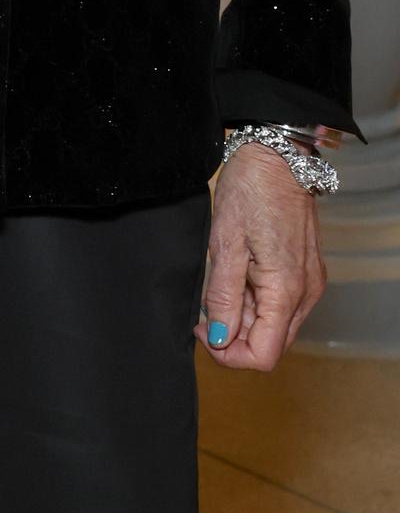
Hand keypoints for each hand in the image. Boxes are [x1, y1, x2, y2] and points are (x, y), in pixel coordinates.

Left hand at [196, 143, 326, 370]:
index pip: (263, 356)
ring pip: (275, 326)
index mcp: (286, 291)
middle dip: (235, 336)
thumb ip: (223, 296)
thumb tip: (219, 338)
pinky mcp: (305, 271)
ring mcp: (309, 283)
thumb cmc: (251, 191)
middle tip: (207, 307)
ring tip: (222, 282)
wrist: (277, 155)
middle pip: (271, 345)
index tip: (204, 328)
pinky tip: (239, 274)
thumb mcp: (225, 242)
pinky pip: (282, 304)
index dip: (229, 353)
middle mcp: (305, 294)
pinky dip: (257, 301)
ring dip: (245, 317)